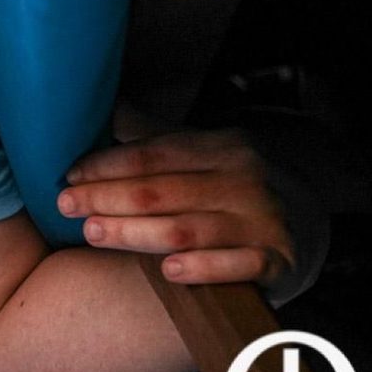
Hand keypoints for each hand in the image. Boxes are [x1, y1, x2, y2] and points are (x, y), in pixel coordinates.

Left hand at [56, 120, 293, 286]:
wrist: (305, 218)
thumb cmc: (228, 184)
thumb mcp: (199, 150)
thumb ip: (150, 133)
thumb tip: (96, 101)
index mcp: (222, 147)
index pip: (153, 155)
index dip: (106, 164)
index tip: (68, 174)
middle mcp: (245, 181)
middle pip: (161, 193)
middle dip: (107, 198)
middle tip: (66, 206)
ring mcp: (264, 221)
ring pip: (187, 230)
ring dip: (135, 234)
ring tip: (93, 233)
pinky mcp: (279, 260)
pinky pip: (238, 266)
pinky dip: (204, 269)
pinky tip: (170, 270)